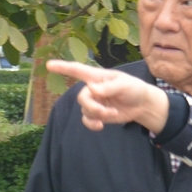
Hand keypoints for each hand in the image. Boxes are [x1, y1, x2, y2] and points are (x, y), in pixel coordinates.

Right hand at [45, 60, 170, 132]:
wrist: (142, 105)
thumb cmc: (134, 88)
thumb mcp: (124, 85)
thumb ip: (109, 87)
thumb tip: (92, 89)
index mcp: (97, 77)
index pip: (77, 70)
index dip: (63, 67)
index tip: (49, 65)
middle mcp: (92, 88)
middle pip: (82, 98)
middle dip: (92, 107)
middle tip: (106, 112)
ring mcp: (94, 102)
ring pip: (85, 110)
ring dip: (98, 115)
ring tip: (112, 114)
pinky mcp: (97, 114)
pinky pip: (86, 120)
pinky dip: (92, 124)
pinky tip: (100, 126)